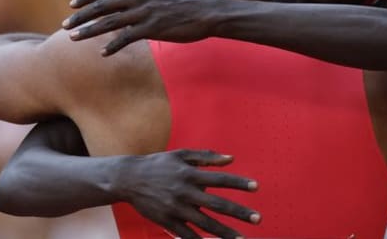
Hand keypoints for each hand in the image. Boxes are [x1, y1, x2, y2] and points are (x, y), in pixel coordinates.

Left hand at [62, 0, 216, 55]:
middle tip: (65, 25)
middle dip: (81, 16)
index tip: (72, 5)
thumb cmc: (183, 7)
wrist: (204, 14)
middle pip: (102, 5)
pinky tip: (103, 53)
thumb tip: (128, 1)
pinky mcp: (152, 28)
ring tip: (74, 38)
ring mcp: (144, 13)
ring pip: (109, 21)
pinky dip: (113, 45)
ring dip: (89, 30)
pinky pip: (126, 37)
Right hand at [121, 149, 259, 237]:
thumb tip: (231, 159)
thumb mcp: (181, 154)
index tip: (256, 187)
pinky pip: (187, 235)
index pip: (220, 179)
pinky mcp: (167, 221)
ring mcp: (176, 208)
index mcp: (190, 174)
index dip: (239, 183)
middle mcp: (185, 192)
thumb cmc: (158, 164)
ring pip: (205, 224)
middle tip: (258, 219)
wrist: (128, 178)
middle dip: (239, 213)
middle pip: (217, 205)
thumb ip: (206, 156)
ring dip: (225, 233)